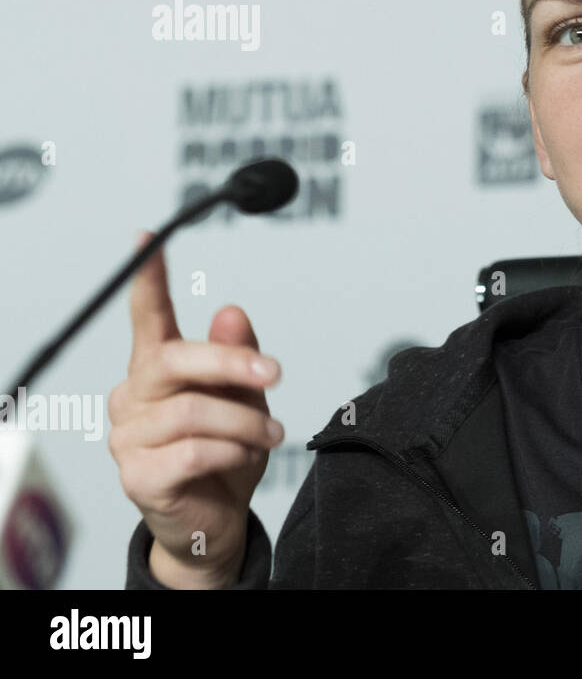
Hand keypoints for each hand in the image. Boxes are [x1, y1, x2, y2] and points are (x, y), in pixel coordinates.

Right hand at [107, 230, 283, 587]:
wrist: (216, 520)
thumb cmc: (227, 451)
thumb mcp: (244, 397)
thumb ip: (236, 356)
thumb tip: (230, 311)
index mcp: (157, 370)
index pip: (148, 317)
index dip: (148, 278)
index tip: (148, 238)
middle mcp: (134, 397)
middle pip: (175, 359)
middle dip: (232, 361)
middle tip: (275, 372)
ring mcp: (129, 437)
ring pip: (194, 410)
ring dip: (246, 420)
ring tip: (272, 432)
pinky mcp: (139, 476)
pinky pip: (194, 450)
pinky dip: (232, 449)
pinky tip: (245, 454)